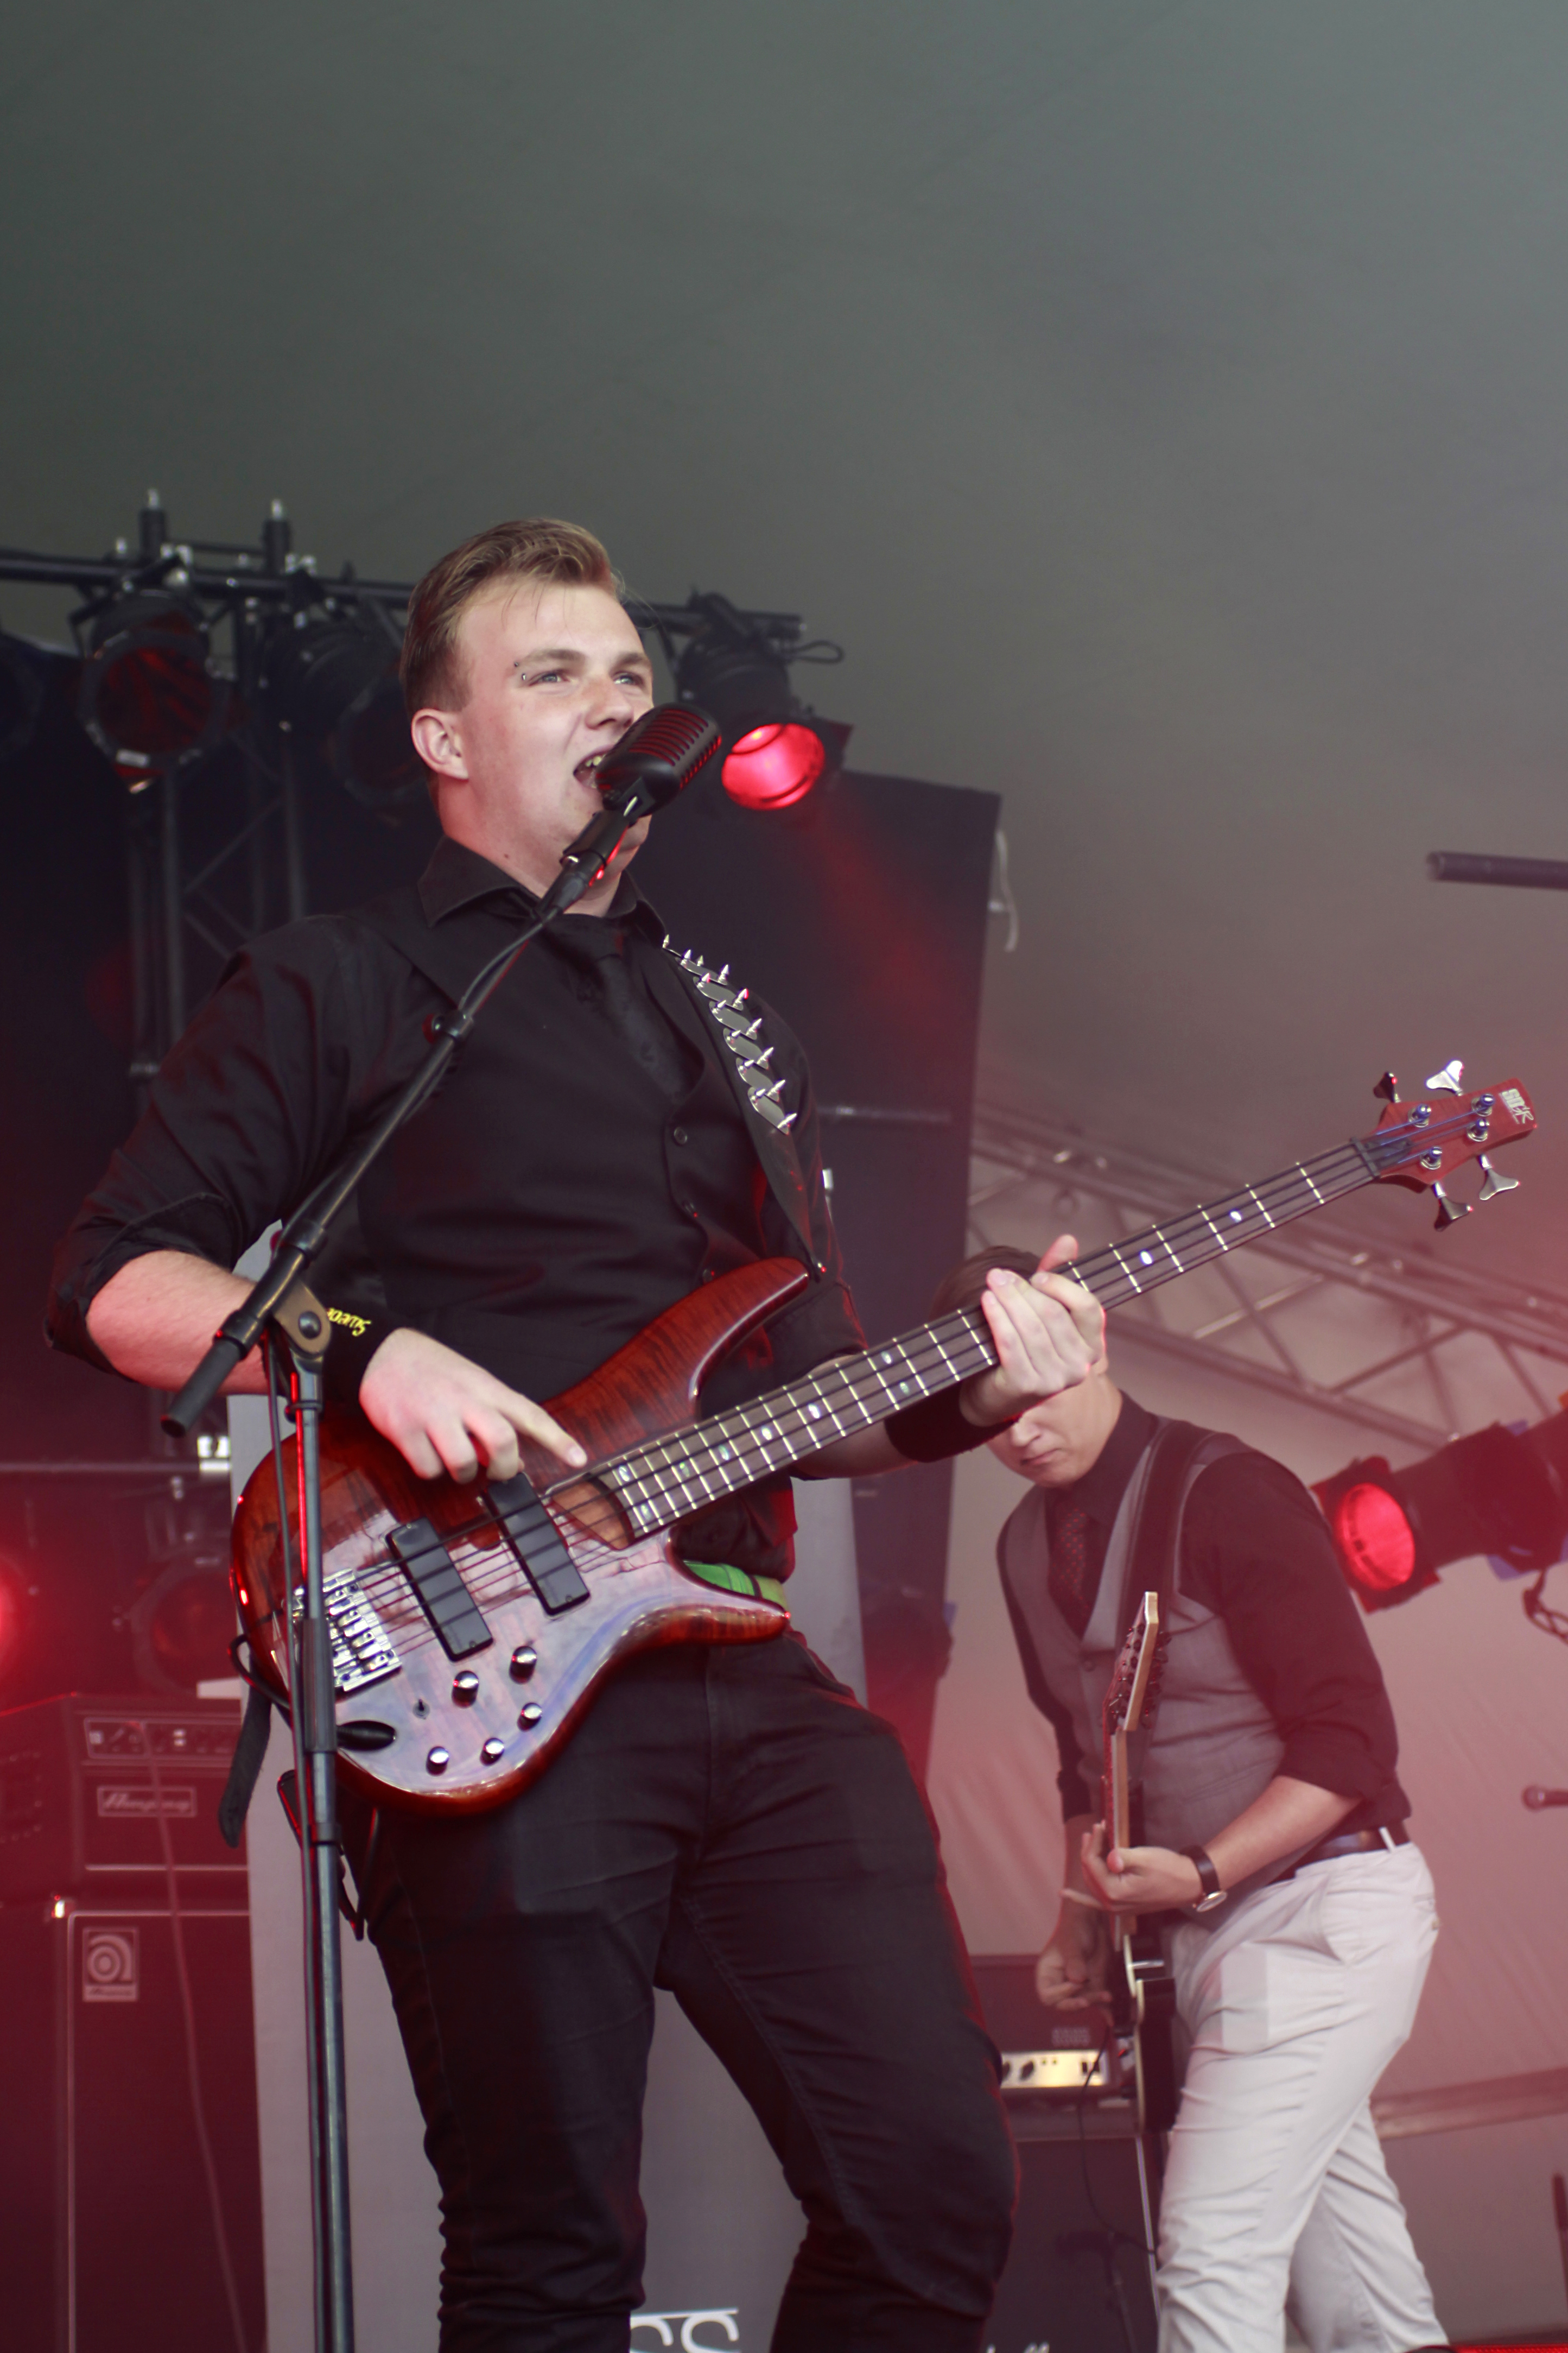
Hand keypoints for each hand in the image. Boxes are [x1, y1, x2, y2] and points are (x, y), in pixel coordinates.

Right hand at [359, 1328, 588, 1484]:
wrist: (383, 1352)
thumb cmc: (433, 1370)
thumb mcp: (471, 1383)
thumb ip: (493, 1417)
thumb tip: (515, 1458)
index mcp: (486, 1387)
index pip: (530, 1414)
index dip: (558, 1439)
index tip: (579, 1460)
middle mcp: (464, 1399)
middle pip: (502, 1441)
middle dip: (504, 1468)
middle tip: (496, 1472)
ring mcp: (433, 1414)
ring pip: (463, 1462)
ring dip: (463, 1474)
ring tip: (456, 1463)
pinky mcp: (405, 1429)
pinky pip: (427, 1468)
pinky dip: (431, 1470)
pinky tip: (426, 1454)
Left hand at [960, 1234, 1105, 1427]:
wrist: (996, 1393)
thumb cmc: (1025, 1347)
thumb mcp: (1044, 1310)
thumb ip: (1057, 1275)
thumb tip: (1067, 1240)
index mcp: (1092, 1346)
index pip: (1089, 1308)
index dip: (1063, 1287)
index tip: (1037, 1276)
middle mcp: (1079, 1366)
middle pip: (1054, 1315)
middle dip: (1025, 1290)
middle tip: (1000, 1275)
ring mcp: (1054, 1379)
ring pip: (1031, 1328)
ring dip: (1009, 1300)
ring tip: (992, 1282)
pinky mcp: (1027, 1386)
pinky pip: (1011, 1344)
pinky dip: (998, 1319)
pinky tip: (987, 1302)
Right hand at [1035, 1897, 1112, 2009]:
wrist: (1093, 1920)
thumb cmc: (1074, 1928)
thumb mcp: (1072, 1943)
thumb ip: (1074, 1962)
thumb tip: (1077, 1980)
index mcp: (1047, 1973)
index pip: (1047, 1995)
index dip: (1060, 1995)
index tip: (1074, 1985)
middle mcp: (1061, 1982)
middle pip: (1064, 2003)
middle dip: (1077, 2003)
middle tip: (1089, 1998)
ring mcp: (1077, 1984)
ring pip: (1083, 2002)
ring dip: (1094, 2001)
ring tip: (1107, 1995)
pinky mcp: (1092, 1985)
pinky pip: (1097, 2001)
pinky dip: (1104, 2010)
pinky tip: (1110, 2018)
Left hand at [1081, 1821, 1204, 1913]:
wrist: (1189, 1884)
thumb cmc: (1169, 1870)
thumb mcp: (1145, 1858)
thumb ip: (1123, 1857)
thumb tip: (1109, 1857)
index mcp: (1114, 1892)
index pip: (1092, 1864)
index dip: (1093, 1842)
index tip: (1100, 1825)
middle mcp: (1111, 1904)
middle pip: (1090, 1873)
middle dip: (1090, 1849)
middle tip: (1095, 1829)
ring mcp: (1116, 1907)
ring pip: (1093, 1881)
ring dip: (1089, 1862)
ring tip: (1088, 1842)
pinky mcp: (1122, 1904)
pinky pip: (1095, 1901)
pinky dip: (1081, 1897)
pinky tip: (1065, 1894)